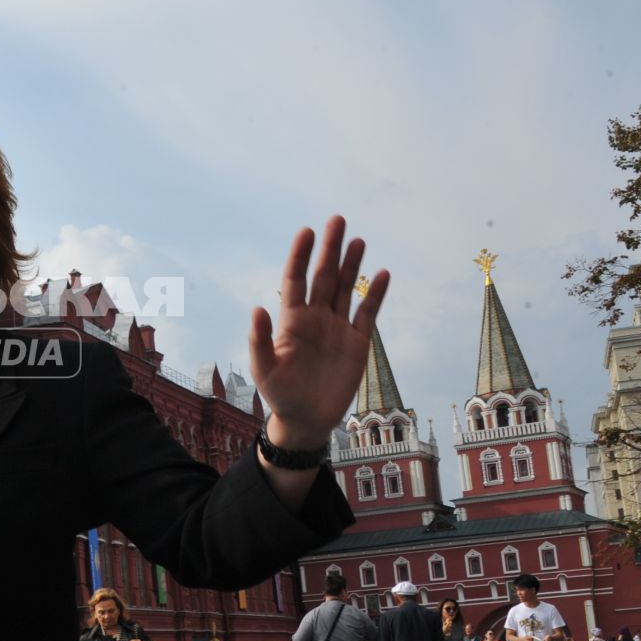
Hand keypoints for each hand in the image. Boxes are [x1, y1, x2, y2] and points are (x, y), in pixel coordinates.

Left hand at [249, 216, 388, 452]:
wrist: (305, 419)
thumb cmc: (279, 394)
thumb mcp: (264, 369)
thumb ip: (260, 340)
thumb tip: (257, 308)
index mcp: (291, 320)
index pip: (295, 279)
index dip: (300, 255)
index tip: (307, 231)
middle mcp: (315, 318)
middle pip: (324, 276)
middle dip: (330, 249)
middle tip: (337, 220)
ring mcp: (337, 328)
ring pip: (346, 289)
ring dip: (352, 265)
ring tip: (358, 240)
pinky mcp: (357, 343)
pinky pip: (368, 313)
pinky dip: (375, 294)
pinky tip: (382, 274)